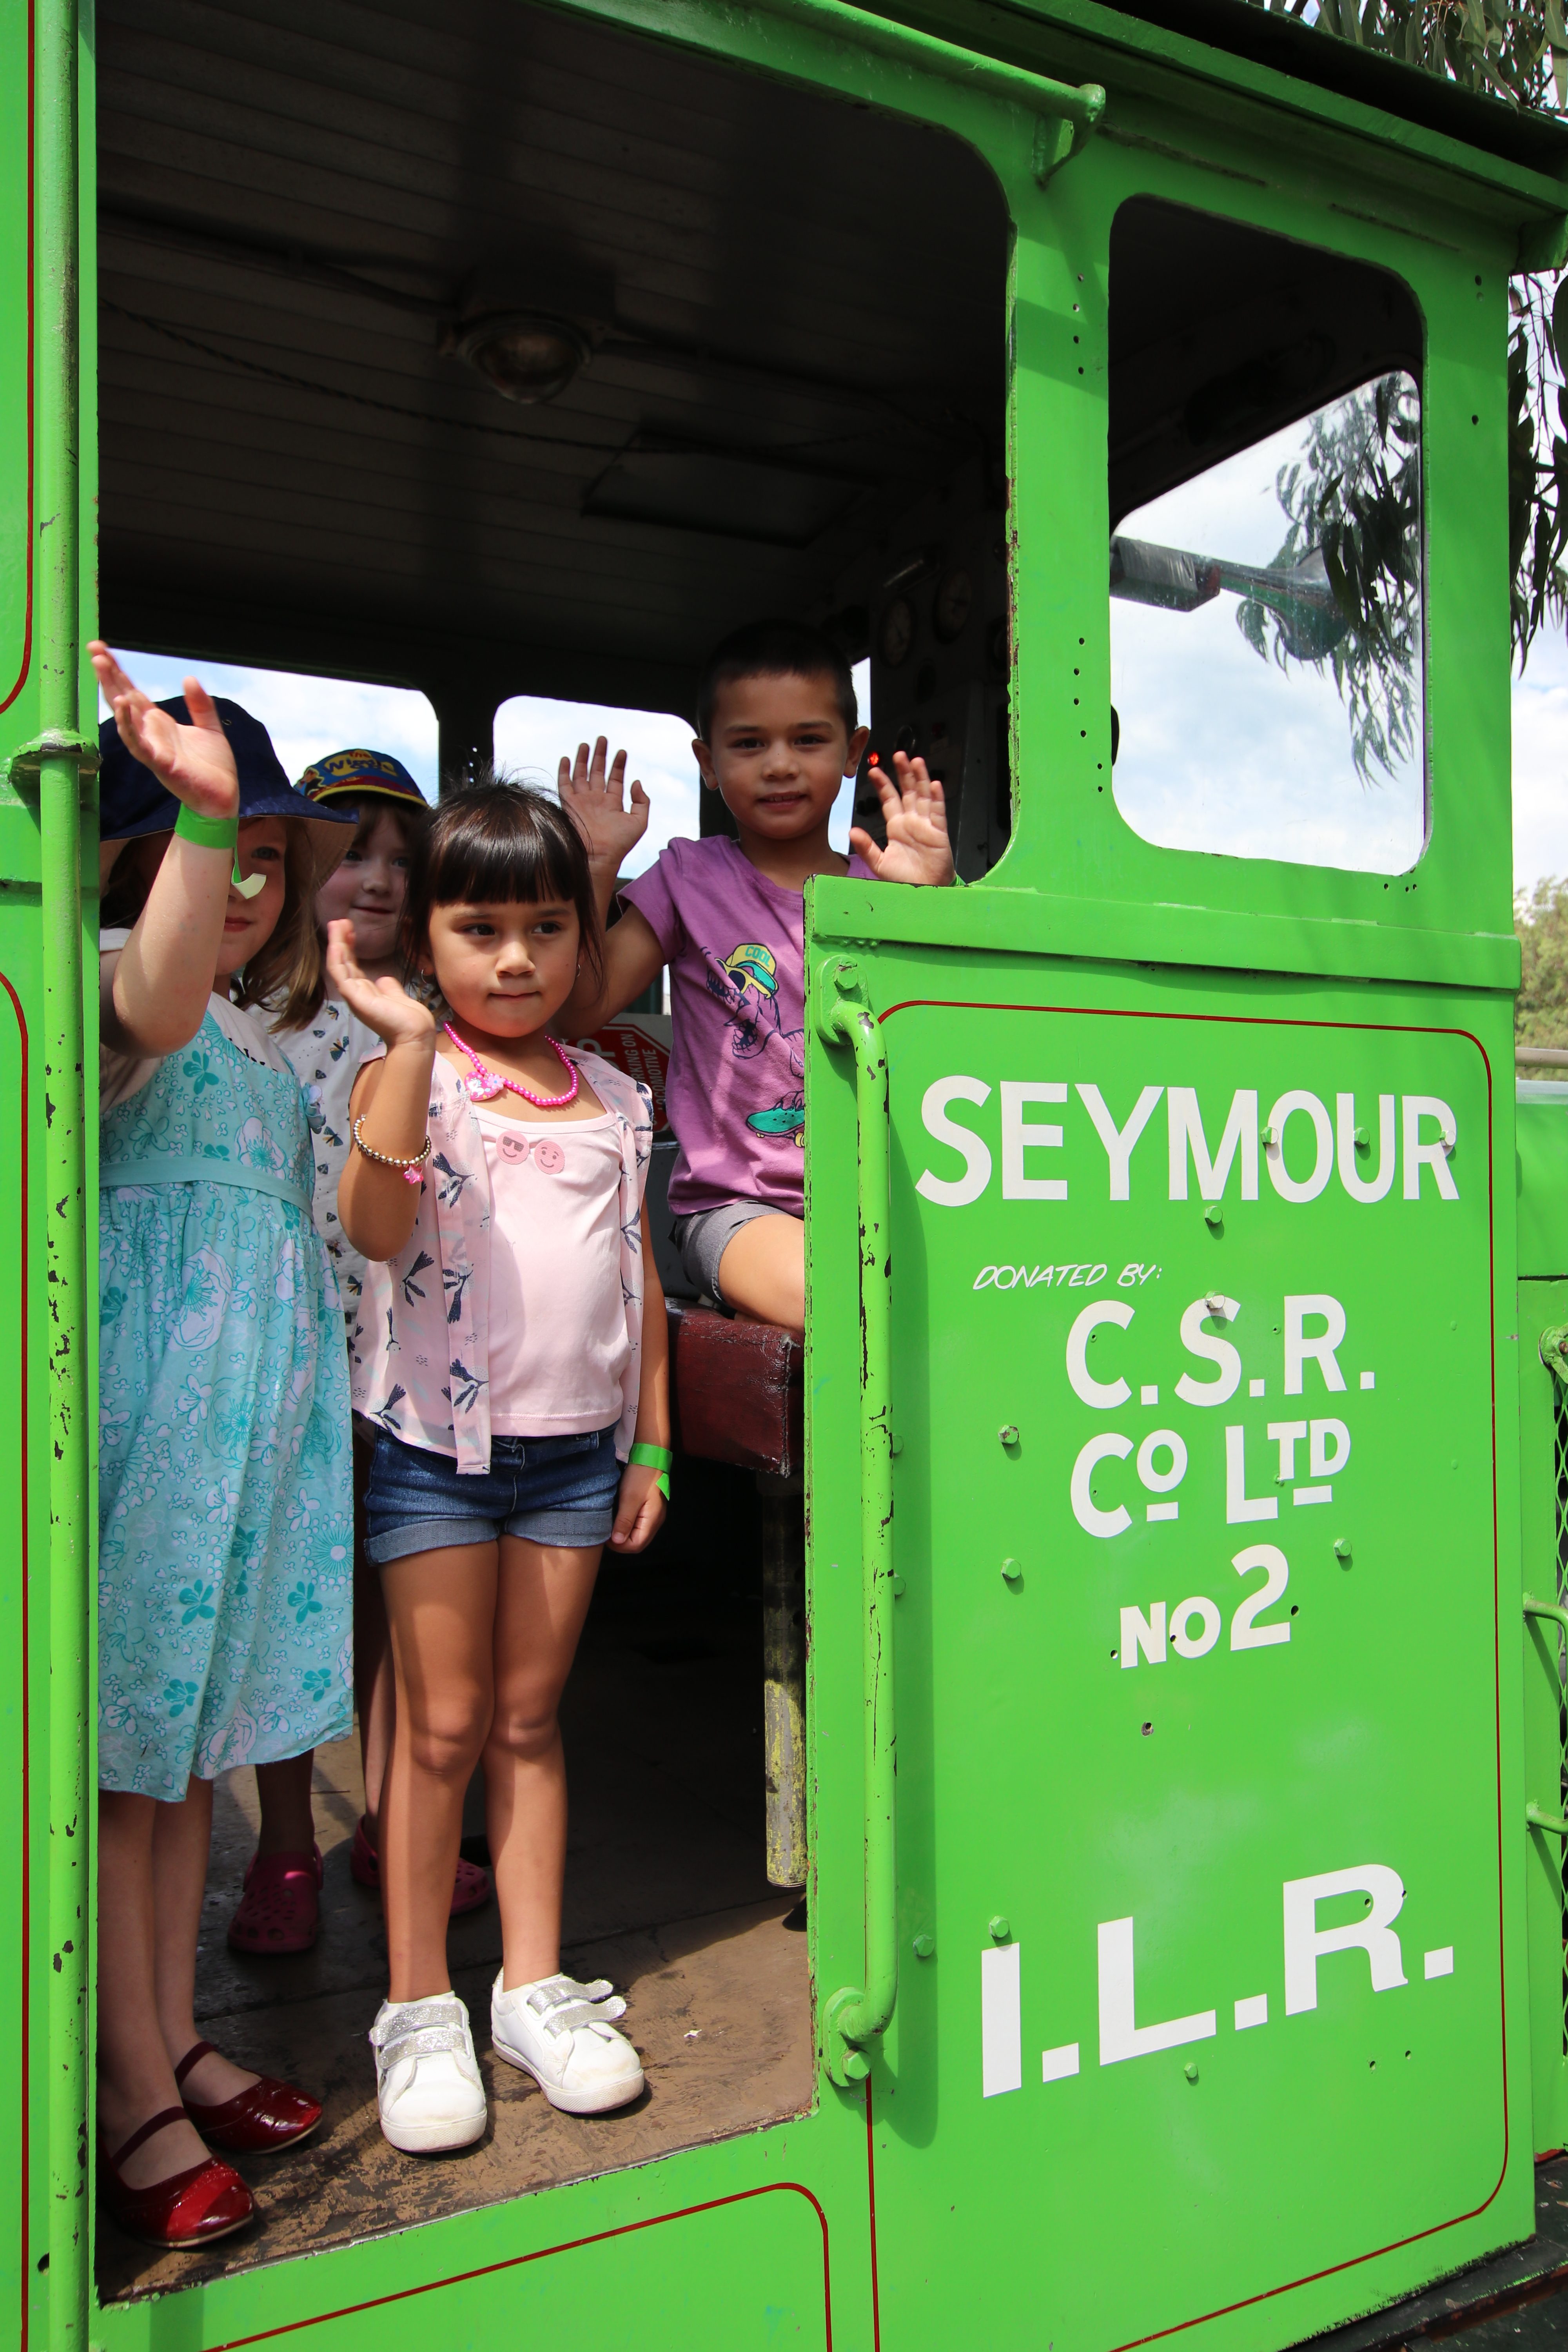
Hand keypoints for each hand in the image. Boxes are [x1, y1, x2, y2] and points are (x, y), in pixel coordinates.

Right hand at [89, 644, 239, 820]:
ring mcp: (151, 748)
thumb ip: (200, 704)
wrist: (223, 798)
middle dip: (107, 675)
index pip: (132, 691)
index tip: (101, 648)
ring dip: (113, 693)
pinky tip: (122, 705)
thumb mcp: (209, 728)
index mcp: (158, 723)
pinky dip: (128, 725)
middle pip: (122, 698)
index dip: (117, 670)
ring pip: (124, 719)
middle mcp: (149, 733)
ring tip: (102, 667)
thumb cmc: (213, 767)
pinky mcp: (159, 763)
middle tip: (93, 648)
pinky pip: (138, 743)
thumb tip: (188, 677)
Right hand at [325, 919, 436, 1049]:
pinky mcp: (354, 998)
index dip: (350, 947)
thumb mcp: (396, 995)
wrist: (414, 1033)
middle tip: (339, 921)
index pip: (352, 966)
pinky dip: (337, 958)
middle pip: (344, 962)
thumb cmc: (408, 1018)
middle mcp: (356, 993)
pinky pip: (340, 975)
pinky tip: (337, 943)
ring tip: (336, 924)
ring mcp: (353, 996)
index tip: (351, 930)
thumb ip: (388, 987)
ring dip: (337, 944)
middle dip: (341, 941)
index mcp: (365, 992)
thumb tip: (383, 978)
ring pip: (339, 965)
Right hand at [559, 736, 648, 874]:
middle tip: (603, 739)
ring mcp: (582, 802)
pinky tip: (565, 758)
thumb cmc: (620, 843)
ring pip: (581, 774)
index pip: (615, 779)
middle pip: (598, 772)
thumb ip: (642, 801)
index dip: (619, 765)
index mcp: (613, 804)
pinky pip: (564, 784)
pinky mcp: (569, 805)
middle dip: (600, 755)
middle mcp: (596, 801)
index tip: (622, 752)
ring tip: (586, 744)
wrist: (599, 856)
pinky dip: (564, 771)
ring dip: (583, 759)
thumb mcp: (640, 822)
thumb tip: (636, 781)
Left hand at [609, 1460, 665, 1551]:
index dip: (619, 1545)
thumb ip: (624, 1521)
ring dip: (623, 1533)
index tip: (605, 1536)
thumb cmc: (640, 1476)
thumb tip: (617, 1542)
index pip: (636, 1546)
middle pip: (637, 1543)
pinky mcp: (648, 1509)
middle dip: (620, 1542)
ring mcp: (652, 1515)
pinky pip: (637, 1524)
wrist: (650, 1456)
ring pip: (637, 1534)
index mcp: (652, 1520)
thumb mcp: (629, 1498)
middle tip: (605, 1531)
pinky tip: (617, 1517)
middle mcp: (655, 1521)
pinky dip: (626, 1525)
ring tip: (609, 1524)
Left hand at [849, 752, 954, 886]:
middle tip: (898, 755)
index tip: (874, 770)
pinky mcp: (939, 832)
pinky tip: (934, 784)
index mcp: (896, 827)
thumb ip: (866, 847)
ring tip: (916, 761)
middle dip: (903, 773)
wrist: (923, 892)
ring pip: (924, 795)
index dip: (883, 784)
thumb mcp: (879, 863)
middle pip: (908, 791)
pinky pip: (938, 812)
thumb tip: (851, 831)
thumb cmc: (904, 879)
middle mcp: (912, 822)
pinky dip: (937, 798)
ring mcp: (926, 825)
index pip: (889, 799)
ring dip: (920, 778)